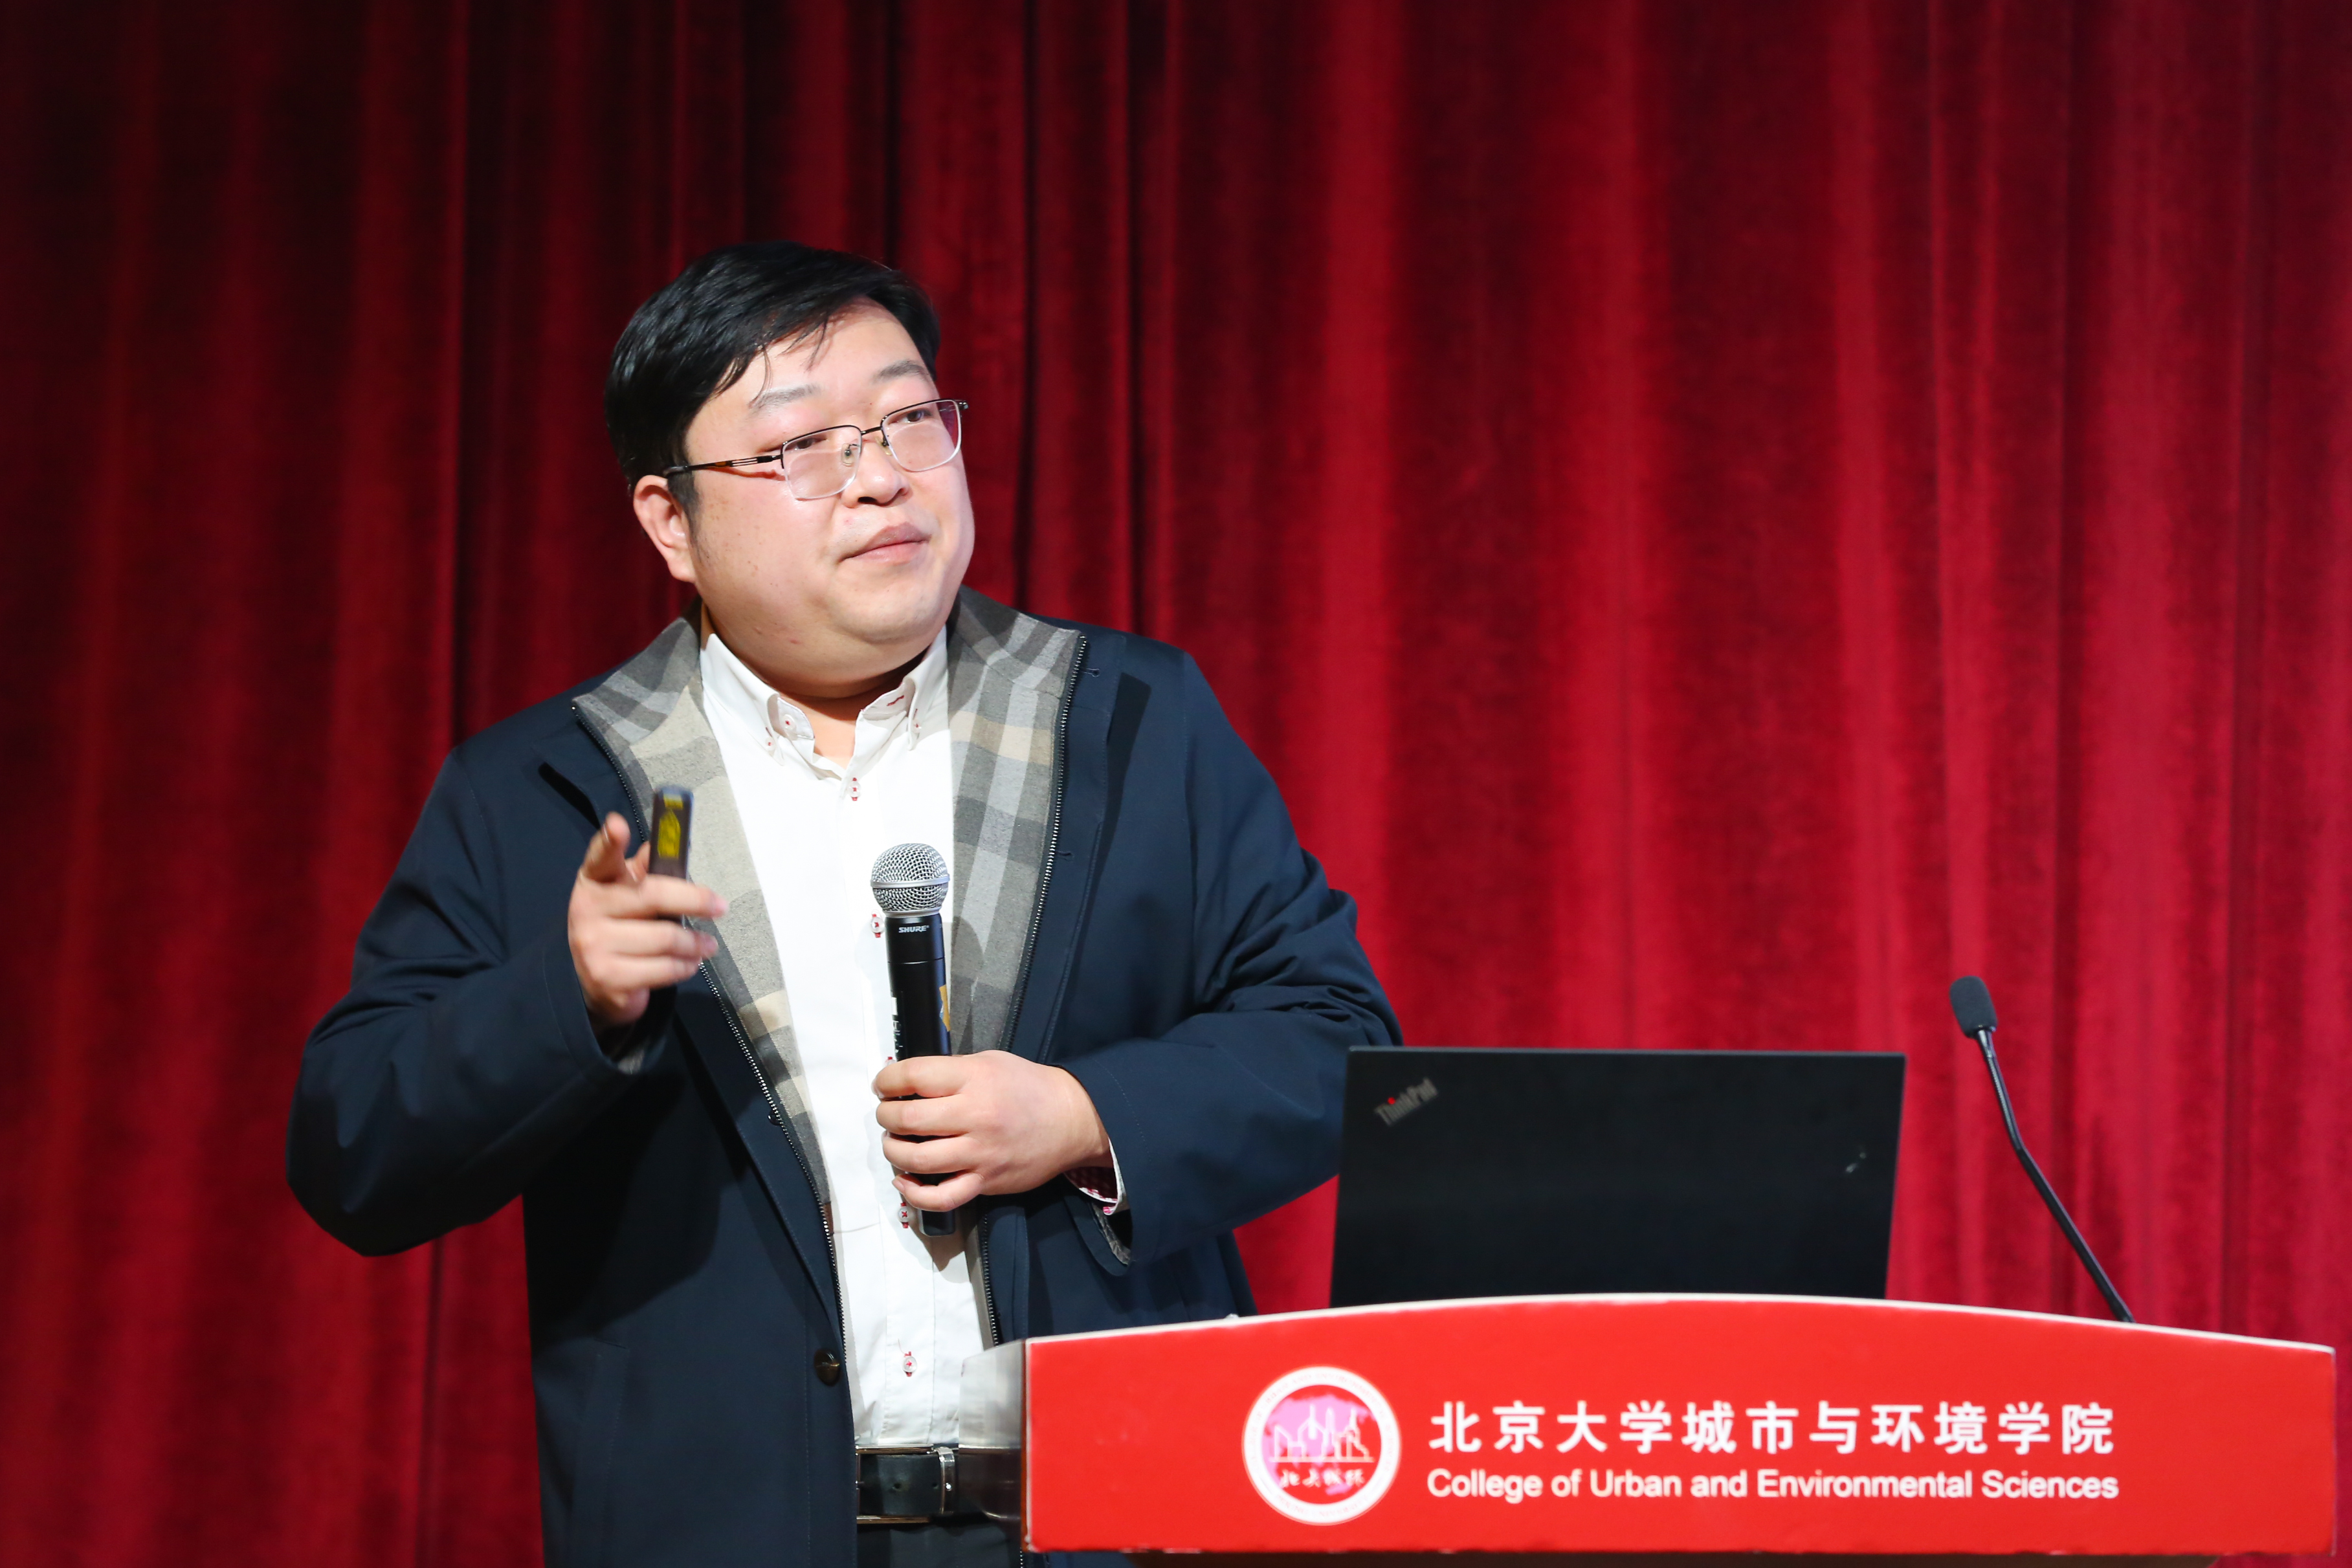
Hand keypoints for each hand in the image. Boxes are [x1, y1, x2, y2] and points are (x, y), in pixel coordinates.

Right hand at [569, 812, 726, 1030]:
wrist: (594, 979)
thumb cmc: (619, 924)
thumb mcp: (627, 892)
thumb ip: (647, 869)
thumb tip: (672, 842)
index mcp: (594, 881)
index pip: (600, 856)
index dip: (609, 840)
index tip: (618, 825)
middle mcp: (587, 909)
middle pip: (653, 896)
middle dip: (695, 900)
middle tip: (720, 907)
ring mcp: (594, 945)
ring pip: (665, 938)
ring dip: (695, 944)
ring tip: (705, 945)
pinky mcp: (608, 977)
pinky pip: (663, 969)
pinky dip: (684, 966)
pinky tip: (688, 963)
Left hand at [873, 1051, 1111, 1209]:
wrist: (1073, 1120)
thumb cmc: (1030, 1088)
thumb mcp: (991, 1062)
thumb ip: (951, 1071)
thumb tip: (907, 1084)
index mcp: (975, 1078)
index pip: (913, 1076)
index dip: (887, 1080)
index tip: (883, 1085)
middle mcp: (976, 1115)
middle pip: (908, 1119)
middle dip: (886, 1115)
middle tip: (888, 1112)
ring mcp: (980, 1153)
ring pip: (916, 1159)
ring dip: (893, 1150)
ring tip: (895, 1142)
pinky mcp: (985, 1181)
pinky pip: (940, 1198)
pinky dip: (913, 1193)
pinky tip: (905, 1180)